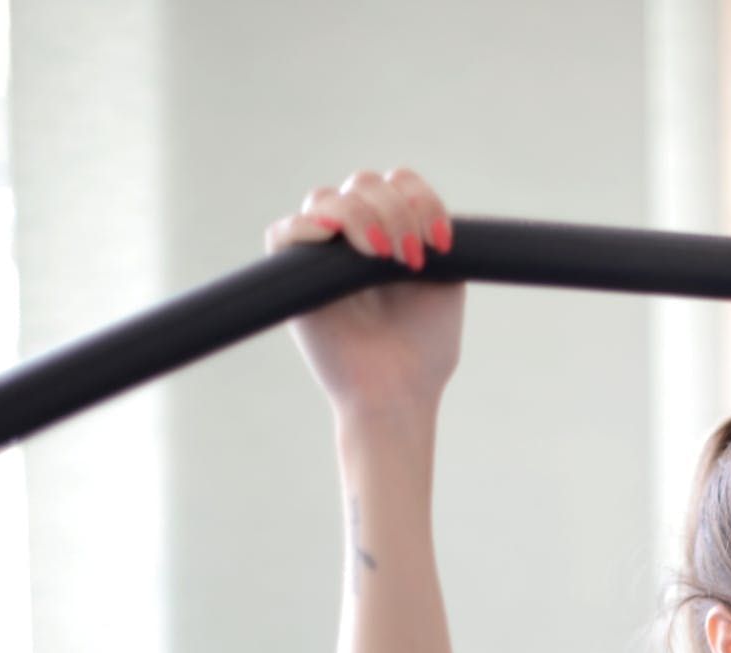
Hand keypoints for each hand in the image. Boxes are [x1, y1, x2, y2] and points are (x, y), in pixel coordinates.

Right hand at [264, 168, 463, 437]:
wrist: (398, 392)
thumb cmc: (423, 347)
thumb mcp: (444, 282)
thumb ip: (429, 234)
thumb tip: (407, 200)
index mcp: (393, 232)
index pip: (398, 183)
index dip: (421, 198)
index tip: (443, 241)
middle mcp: (354, 236)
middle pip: (364, 183)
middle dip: (395, 211)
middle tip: (413, 256)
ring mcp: (320, 253)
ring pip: (327, 198)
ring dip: (362, 216)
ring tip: (385, 257)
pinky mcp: (291, 276)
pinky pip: (285, 232)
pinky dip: (309, 227)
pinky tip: (338, 242)